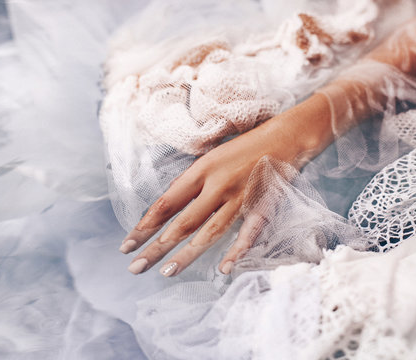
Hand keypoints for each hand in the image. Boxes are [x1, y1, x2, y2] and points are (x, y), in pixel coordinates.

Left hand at [120, 94, 332, 275]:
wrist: (287, 136)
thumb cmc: (246, 146)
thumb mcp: (211, 156)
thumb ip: (191, 180)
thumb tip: (169, 202)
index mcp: (201, 170)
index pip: (166, 203)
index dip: (144, 226)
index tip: (127, 245)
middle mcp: (217, 185)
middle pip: (182, 221)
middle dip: (156, 246)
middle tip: (135, 268)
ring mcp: (240, 198)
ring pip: (209, 231)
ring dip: (187, 254)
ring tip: (166, 271)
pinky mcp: (262, 206)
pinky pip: (248, 233)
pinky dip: (237, 251)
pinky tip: (224, 269)